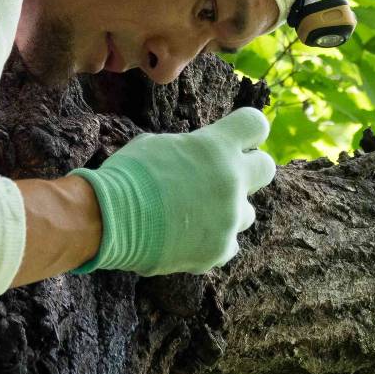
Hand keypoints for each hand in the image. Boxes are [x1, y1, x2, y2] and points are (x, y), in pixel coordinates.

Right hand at [66, 107, 275, 275]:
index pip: (255, 124)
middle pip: (266, 167)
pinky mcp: (220, 249)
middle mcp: (232, 180)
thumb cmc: (127, 176)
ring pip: (246, 213)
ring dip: (226, 211)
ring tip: (192, 215)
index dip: (247, 130)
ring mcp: (229, 218)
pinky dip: (209, 241)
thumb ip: (191, 149)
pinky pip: (227, 244)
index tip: (239, 137)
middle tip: (222, 177)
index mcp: (216, 147)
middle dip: (248, 170)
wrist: (108, 220)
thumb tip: (200, 154)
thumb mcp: (159, 145)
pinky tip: (183, 238)